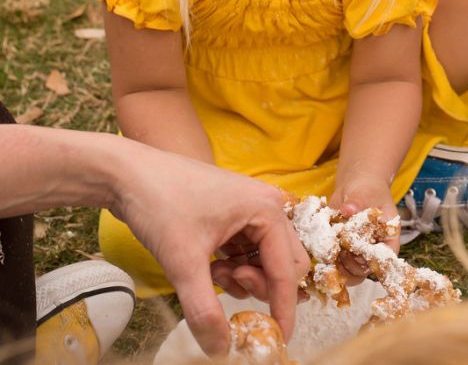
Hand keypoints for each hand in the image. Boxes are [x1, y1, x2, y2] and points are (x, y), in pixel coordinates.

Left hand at [110, 142, 309, 355]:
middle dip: (260, 286)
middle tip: (227, 288)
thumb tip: (221, 350)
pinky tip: (208, 266)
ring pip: (265, 259)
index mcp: (266, 208)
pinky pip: (248, 251)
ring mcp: (249, 208)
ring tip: (211, 274)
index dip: (282, 309)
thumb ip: (205, 311)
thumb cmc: (160, 203)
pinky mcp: (233, 214)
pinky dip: (234, 266)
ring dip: (244, 277)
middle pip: (284, 263)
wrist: (128, 173)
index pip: (287, 270)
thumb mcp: (183, 262)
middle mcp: (265, 204)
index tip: (277, 341)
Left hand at [330, 177, 399, 281]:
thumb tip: (348, 210)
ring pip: (349, 271)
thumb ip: (358, 201)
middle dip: (351, 265)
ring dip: (338, 266)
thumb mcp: (366, 192)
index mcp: (387, 238)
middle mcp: (373, 249)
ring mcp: (357, 251)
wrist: (355, 185)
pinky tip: (321, 250)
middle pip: (365, 270)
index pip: (385, 258)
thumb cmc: (368, 188)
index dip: (372, 260)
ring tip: (330, 252)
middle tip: (340, 252)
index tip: (358, 252)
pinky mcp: (341, 249)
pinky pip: (336, 263)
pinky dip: (328, 260)